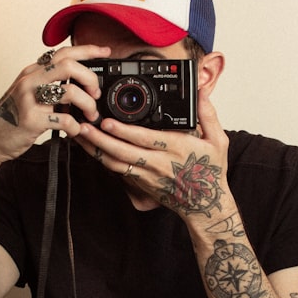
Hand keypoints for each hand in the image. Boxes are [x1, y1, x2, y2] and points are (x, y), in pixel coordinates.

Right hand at [0, 45, 109, 163]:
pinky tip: (75, 131)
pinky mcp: (31, 120)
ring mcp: (29, 99)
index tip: (106, 51)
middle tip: (95, 94)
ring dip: (88, 105)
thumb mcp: (30, 95)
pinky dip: (76, 127)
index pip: (64, 52)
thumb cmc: (13, 119)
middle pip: (69, 65)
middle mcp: (30, 80)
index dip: (88, 50)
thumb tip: (81, 86)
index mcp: (33, 72)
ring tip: (90, 116)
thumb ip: (50, 86)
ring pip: (70, 92)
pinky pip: (64, 120)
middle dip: (90, 78)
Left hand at [74, 91, 230, 217]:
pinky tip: (90, 149)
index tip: (107, 122)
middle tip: (83, 126)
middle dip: (100, 139)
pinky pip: (117, 172)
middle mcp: (159, 163)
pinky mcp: (141, 184)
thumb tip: (201, 93)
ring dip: (96, 149)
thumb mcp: (217, 141)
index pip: (145, 139)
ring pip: (116, 163)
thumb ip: (208, 115)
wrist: (205, 205)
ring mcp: (147, 176)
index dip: (124, 132)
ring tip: (79, 134)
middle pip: (123, 152)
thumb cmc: (211, 172)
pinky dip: (102, 160)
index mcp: (176, 149)